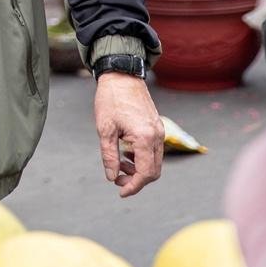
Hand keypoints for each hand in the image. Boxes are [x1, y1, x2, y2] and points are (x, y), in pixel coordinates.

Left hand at [95, 73, 163, 197]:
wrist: (121, 74)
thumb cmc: (111, 99)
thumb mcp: (105, 129)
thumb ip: (109, 156)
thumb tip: (112, 178)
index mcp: (145, 137)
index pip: (145, 174)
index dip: (133, 187)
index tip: (120, 192)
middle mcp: (157, 135)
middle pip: (153, 171)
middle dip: (136, 180)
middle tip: (117, 179)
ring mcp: (160, 130)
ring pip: (155, 162)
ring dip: (139, 169)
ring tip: (120, 165)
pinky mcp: (157, 126)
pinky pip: (154, 150)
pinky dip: (142, 158)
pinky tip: (126, 153)